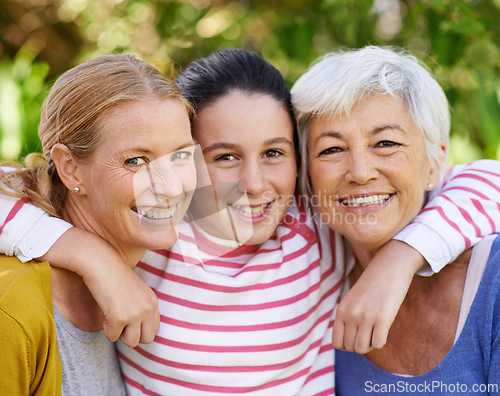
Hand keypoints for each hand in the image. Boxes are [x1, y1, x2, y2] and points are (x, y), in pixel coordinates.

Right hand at [40, 228, 159, 346]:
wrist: (101, 264)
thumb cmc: (114, 277)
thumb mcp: (136, 292)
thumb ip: (142, 309)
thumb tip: (138, 336)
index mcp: (153, 302)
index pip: (155, 329)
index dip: (140, 329)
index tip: (129, 321)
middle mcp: (148, 309)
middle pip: (147, 339)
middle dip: (132, 335)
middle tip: (120, 322)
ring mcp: (135, 314)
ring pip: (131, 342)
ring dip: (120, 334)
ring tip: (113, 317)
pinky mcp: (119, 318)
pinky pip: (112, 337)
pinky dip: (106, 329)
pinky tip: (105, 312)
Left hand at [332, 240, 423, 353]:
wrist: (388, 268)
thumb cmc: (372, 287)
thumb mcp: (352, 301)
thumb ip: (347, 320)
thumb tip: (350, 346)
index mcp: (341, 311)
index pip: (337, 343)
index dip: (348, 345)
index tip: (357, 337)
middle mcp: (351, 315)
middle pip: (351, 347)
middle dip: (360, 345)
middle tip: (369, 332)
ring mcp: (366, 317)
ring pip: (362, 348)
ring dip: (370, 345)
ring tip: (375, 331)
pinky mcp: (383, 318)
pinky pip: (378, 344)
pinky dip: (381, 341)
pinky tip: (384, 329)